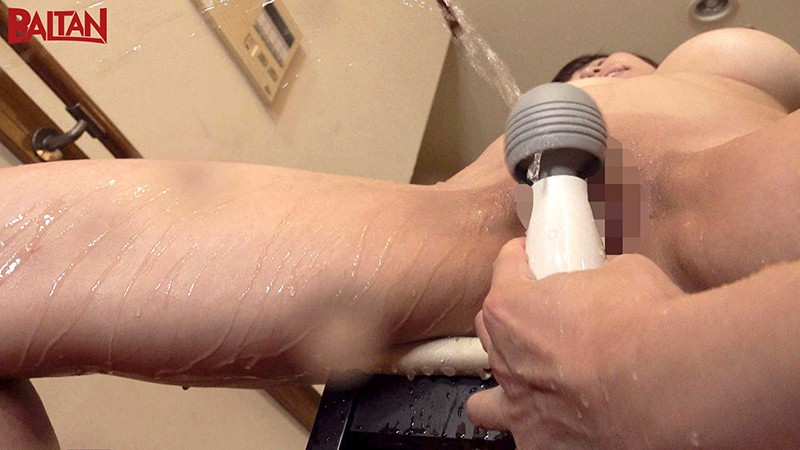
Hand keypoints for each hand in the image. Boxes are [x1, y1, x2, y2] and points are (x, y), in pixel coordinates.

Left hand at [466, 238, 683, 447]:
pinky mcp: (542, 445)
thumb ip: (600, 275)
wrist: (670, 381)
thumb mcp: (624, 272)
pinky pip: (525, 437)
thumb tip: (606, 277)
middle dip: (510, 322)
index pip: (503, 271)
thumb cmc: (645, 322)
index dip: (517, 258)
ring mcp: (520, 408)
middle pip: (490, 332)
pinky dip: (540, 430)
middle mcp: (505, 359)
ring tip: (530, 387)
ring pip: (487, 402)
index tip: (526, 256)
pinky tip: (562, 426)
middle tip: (541, 318)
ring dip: (505, 390)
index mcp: (512, 309)